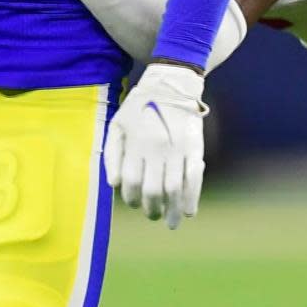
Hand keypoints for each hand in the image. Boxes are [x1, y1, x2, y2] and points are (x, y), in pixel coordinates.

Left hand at [105, 62, 207, 228]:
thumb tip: (115, 184)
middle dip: (151, 208)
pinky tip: (188, 212)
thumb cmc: (139, 107)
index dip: (131, 198)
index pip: (132, 182)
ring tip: (169, 221)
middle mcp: (158, 148)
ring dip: (171, 210)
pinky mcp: (195, 148)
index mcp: (137, 143)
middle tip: (151, 214)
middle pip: (153, 190)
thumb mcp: (117, 125)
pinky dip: (192, 197)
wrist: (171, 84)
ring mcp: (178, 149)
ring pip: (174, 189)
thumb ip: (112, 155)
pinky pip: (195, 178)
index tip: (132, 202)